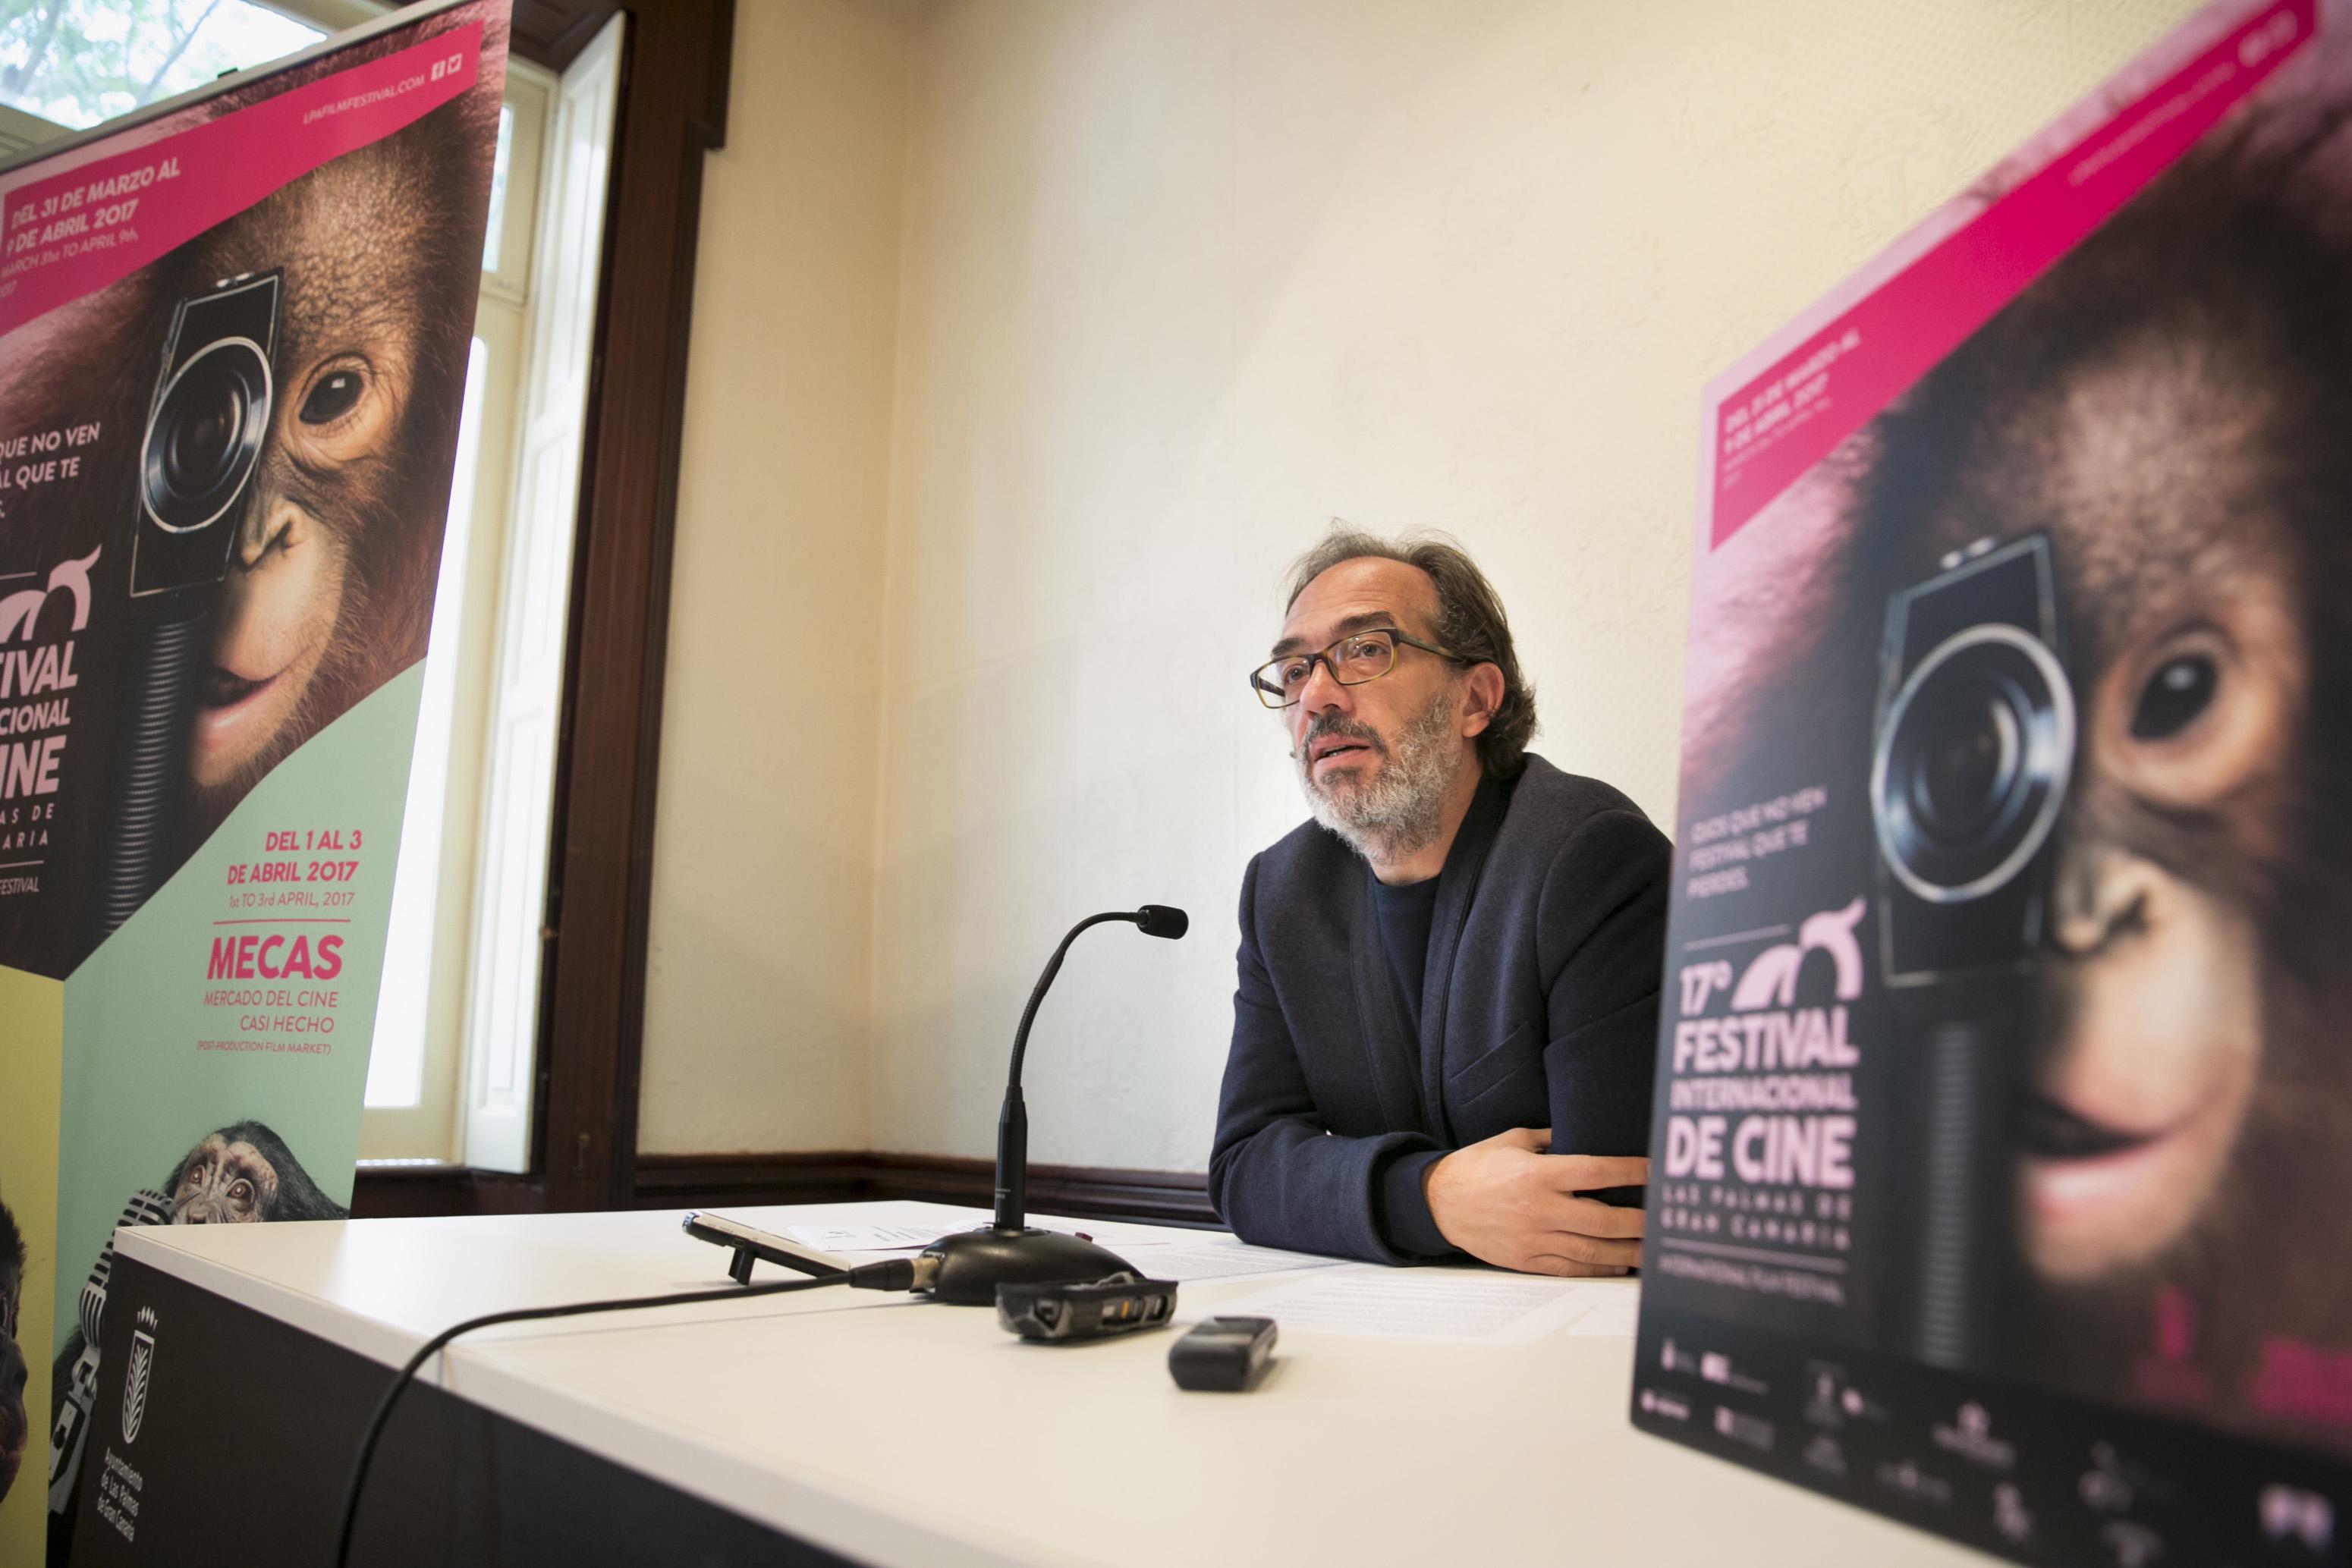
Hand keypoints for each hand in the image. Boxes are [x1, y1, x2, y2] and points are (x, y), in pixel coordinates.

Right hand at [1422, 1127, 1646, 1275]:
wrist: (1438, 1203)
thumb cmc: (1476, 1167)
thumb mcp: (1512, 1141)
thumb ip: (1550, 1138)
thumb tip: (1582, 1133)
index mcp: (1537, 1174)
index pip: (1595, 1172)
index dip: (1630, 1172)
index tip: (1655, 1172)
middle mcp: (1539, 1209)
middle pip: (1603, 1220)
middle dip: (1639, 1222)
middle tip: (1665, 1221)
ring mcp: (1534, 1239)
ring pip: (1591, 1251)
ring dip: (1627, 1251)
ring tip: (1652, 1250)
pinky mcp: (1527, 1260)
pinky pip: (1570, 1269)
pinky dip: (1598, 1269)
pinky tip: (1618, 1264)